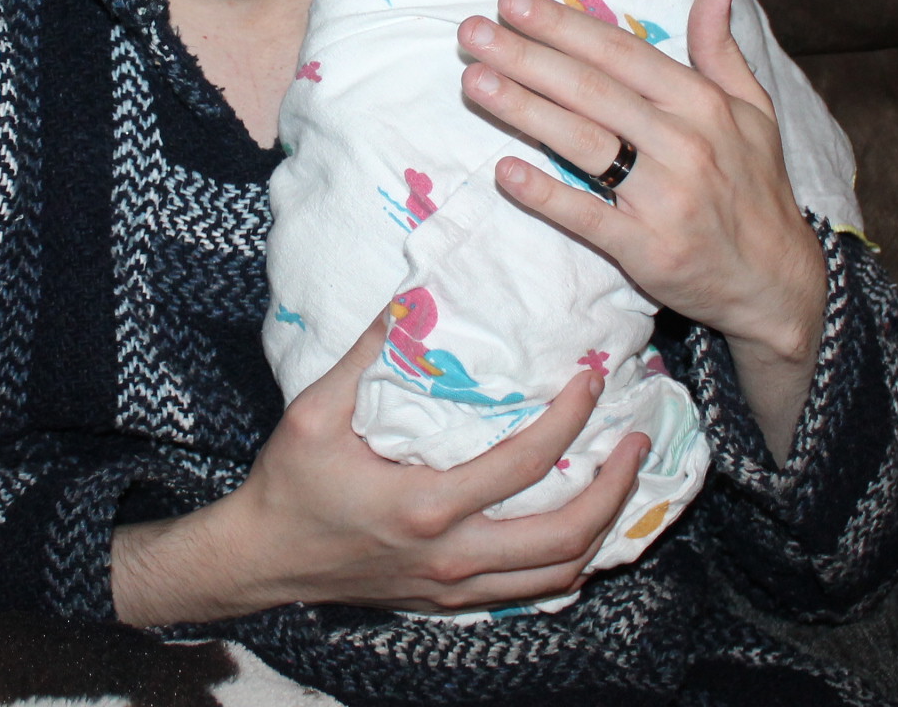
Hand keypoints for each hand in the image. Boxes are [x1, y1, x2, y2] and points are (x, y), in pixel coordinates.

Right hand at [112, 305, 648, 625]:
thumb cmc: (289, 483)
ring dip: (604, 527)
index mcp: (426, 504)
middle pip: (565, 533)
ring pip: (559, 572)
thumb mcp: (316, 411)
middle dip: (614, 485)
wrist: (262, 559)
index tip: (592, 379)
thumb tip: (416, 297)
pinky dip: (569, 564)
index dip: (569, 418)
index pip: (524, 462)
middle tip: (635, 440)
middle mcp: (452, 554)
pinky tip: (582, 533)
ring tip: (621, 480)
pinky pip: (532, 591)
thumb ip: (369, 354)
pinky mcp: (450, 600)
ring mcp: (455, 585)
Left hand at [457, 0, 826, 458]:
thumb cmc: (755, 186)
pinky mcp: (647, 248)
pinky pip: (587, 216)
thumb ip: (721, 47)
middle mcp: (683, 143)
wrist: (778, 280)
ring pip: (583, 143)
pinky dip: (545, 194)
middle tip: (471, 33)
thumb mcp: (754, 109)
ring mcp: (664, 197)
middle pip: (591, 91)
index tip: (511, 1)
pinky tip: (504, 172)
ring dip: (523, 110)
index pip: (619, 53)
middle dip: (526, 57)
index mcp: (702, 103)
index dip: (563, 25)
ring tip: (475, 81)